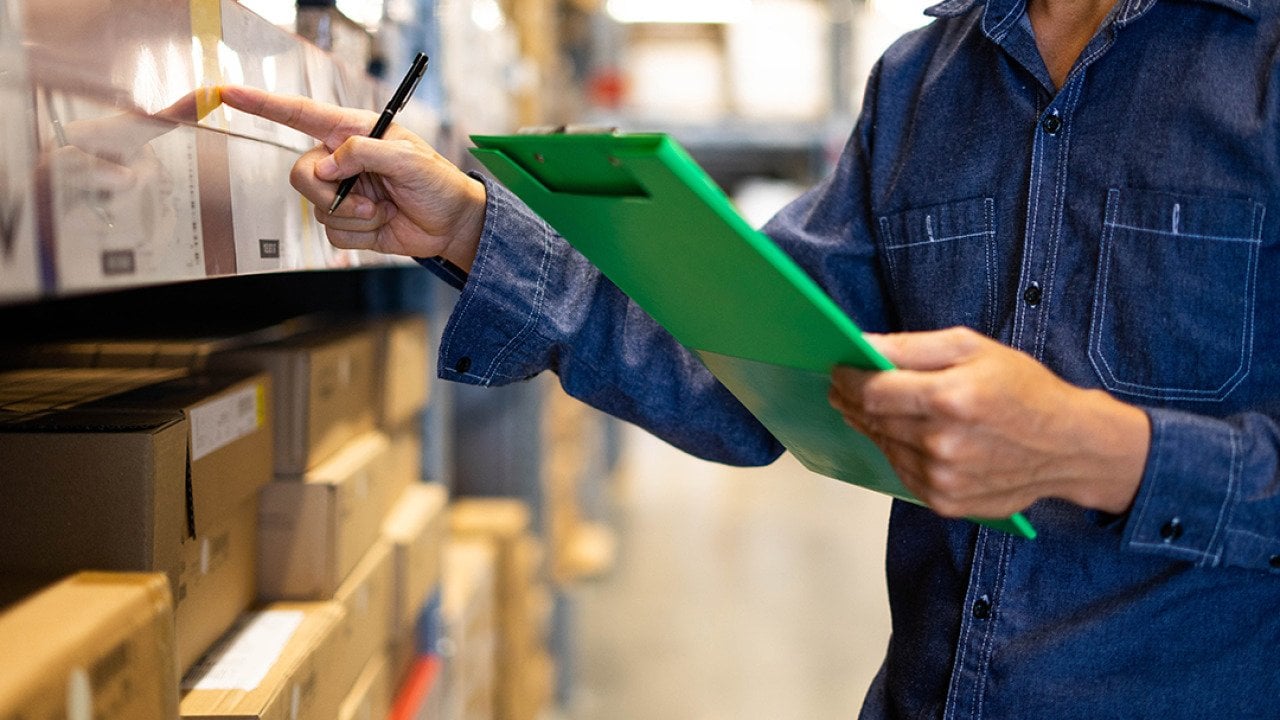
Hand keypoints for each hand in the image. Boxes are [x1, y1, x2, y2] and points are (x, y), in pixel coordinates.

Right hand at [217, 85, 484, 268]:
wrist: (451, 224)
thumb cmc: (437, 182)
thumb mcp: (408, 159)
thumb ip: (364, 152)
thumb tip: (326, 166)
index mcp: (352, 132)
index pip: (300, 115)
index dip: (263, 104)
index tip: (229, 92)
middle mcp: (341, 160)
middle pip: (301, 174)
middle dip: (330, 193)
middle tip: (367, 201)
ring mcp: (342, 193)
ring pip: (316, 208)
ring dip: (355, 216)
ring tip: (385, 209)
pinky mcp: (346, 223)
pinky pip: (332, 234)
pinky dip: (360, 235)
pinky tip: (383, 225)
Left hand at [828, 327, 1149, 518]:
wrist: (1070, 446)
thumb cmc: (1024, 389)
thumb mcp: (973, 347)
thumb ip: (912, 346)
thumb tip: (862, 345)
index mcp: (951, 398)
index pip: (873, 391)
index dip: (847, 379)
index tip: (838, 369)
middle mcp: (944, 443)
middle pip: (873, 420)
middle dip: (852, 400)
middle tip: (844, 387)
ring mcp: (944, 478)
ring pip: (883, 446)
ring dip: (873, 426)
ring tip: (877, 409)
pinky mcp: (946, 502)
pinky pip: (902, 472)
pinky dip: (898, 452)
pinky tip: (907, 435)